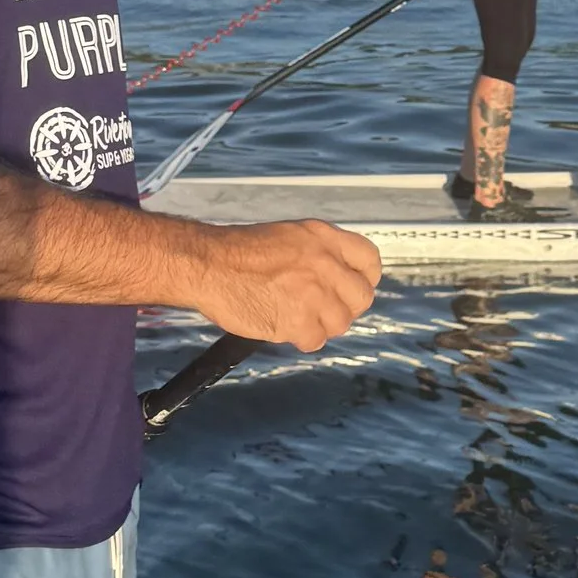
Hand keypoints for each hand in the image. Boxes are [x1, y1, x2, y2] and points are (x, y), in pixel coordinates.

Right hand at [190, 218, 380, 348]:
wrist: (207, 264)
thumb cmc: (239, 252)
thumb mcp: (289, 237)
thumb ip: (319, 255)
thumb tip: (338, 280)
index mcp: (324, 237)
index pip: (369, 260)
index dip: (363, 279)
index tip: (350, 290)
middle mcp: (325, 263)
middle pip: (361, 297)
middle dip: (345, 308)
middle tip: (322, 311)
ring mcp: (313, 293)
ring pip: (340, 323)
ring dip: (320, 326)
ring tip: (295, 317)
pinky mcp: (298, 320)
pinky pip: (315, 341)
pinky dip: (300, 339)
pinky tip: (281, 326)